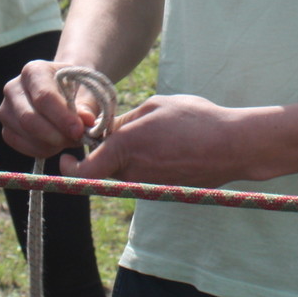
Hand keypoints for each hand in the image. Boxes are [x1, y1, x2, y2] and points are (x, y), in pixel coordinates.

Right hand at [0, 60, 101, 160]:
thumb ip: (87, 106)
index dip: (62, 117)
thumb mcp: (86, 92)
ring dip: (51, 144)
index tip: (79, 131)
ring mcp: (6, 110)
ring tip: (70, 139)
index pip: (44, 97)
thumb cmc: (75, 90)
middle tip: (77, 139)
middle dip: (55, 134)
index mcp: (34, 71)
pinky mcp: (6, 130)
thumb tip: (87, 120)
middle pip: (29, 118)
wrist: (62, 93)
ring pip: (25, 135)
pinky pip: (21, 146)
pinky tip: (57, 144)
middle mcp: (13, 88)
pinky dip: (42, 150)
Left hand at [66, 94, 252, 187]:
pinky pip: (144, 176)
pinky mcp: (163, 190)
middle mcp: (132, 172)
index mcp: (124, 147)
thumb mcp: (154, 106)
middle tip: (125, 128)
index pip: (85, 170)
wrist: (232, 146)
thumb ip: (124, 121)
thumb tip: (108, 131)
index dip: (69, 169)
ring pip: (124, 171)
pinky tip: (170, 146)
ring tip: (158, 135)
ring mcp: (149, 184)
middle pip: (104, 166)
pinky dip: (149, 163)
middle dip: (107, 151)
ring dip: (130, 156)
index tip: (65, 159)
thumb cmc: (195, 119)